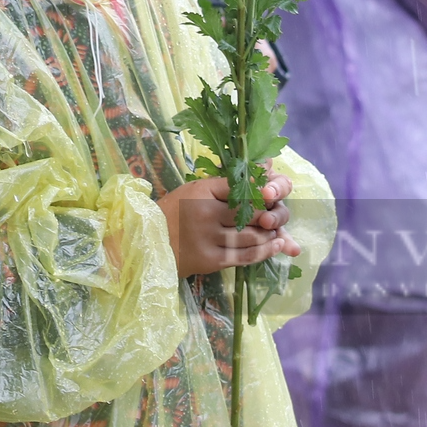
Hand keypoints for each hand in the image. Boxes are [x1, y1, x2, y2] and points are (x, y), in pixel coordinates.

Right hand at [159, 174, 299, 276]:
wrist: (149, 243)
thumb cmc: (174, 212)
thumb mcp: (195, 189)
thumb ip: (226, 183)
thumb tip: (264, 166)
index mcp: (202, 191)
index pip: (239, 187)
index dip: (260, 189)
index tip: (272, 191)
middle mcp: (207, 213)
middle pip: (249, 212)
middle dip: (268, 213)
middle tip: (276, 213)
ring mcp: (210, 238)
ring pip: (251, 236)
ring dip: (270, 234)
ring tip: (277, 231)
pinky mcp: (212, 260)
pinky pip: (245, 256)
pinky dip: (264, 251)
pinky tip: (276, 246)